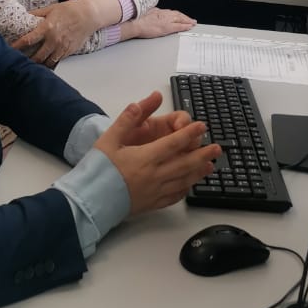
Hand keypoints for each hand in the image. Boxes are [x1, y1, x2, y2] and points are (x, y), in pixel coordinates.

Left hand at [11, 0, 98, 63]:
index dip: (17, 46)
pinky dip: (49, 63)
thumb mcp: (51, 8)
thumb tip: (24, 16)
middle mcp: (54, 40)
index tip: (9, 49)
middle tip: (19, 61)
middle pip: (36, 57)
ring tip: (30, 64)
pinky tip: (44, 62)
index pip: (28, 40)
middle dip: (27, 60)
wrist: (89, 15)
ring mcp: (62, 48)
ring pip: (47, 63)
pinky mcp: (69, 52)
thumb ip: (37, 14)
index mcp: (47, 27)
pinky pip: (56, 62)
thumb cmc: (70, 10)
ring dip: (38, 64)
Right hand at [94, 91, 218, 215]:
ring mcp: (155, 192)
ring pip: (184, 180)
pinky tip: (189, 185)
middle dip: (203, 154)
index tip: (202, 127)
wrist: (91, 200)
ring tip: (210, 166)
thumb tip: (141, 103)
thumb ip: (126, 120)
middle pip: (185, 163)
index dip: (189, 134)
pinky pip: (174, 196)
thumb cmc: (98, 169)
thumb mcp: (109, 139)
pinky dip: (185, 189)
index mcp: (145, 158)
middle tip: (217, 148)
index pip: (174, 143)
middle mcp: (155, 175)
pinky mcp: (152, 204)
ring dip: (199, 172)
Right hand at [125, 7, 196, 38]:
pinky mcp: (166, 27)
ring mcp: (166, 20)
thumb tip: (154, 11)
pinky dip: (185, 26)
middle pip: (178, 15)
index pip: (172, 12)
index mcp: (159, 11)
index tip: (182, 16)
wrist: (134, 23)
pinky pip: (179, 26)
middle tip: (191, 20)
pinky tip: (189, 27)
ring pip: (180, 19)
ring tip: (193, 23)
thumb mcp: (145, 12)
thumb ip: (152, 12)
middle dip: (185, 17)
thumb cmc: (137, 19)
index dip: (178, 15)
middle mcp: (164, 14)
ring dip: (187, 21)